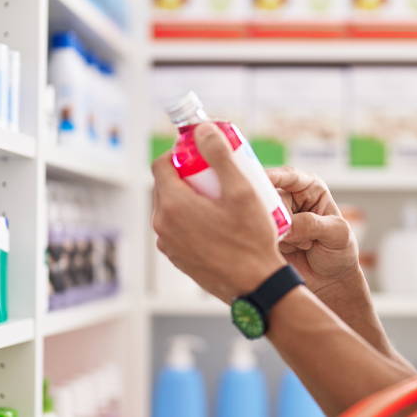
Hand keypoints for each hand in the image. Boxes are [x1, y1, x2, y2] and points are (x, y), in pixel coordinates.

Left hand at [152, 124, 286, 302]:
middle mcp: (163, 225)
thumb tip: (204, 130)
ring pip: (172, 208)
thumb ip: (220, 156)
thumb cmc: (250, 240)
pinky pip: (178, 229)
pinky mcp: (177, 258)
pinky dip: (191, 219)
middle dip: (188, 174)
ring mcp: (168, 244)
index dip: (180, 153)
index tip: (202, 153)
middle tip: (216, 174)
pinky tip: (218, 222)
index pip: (161, 164)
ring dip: (190, 197)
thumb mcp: (241, 191)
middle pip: (166, 186)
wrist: (255, 287)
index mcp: (172, 205)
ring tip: (220, 198)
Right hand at [266, 166, 360, 295]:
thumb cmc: (339, 252)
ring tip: (304, 246)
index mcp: (309, 188)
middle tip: (294, 232)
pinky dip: (274, 246)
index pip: (289, 176)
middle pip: (271, 198)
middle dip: (281, 217)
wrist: (329, 282)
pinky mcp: (265, 236)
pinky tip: (291, 252)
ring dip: (282, 236)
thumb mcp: (337, 234)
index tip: (262, 180)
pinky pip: (259, 236)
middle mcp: (289, 199)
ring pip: (264, 219)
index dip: (274, 176)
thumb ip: (313, 224)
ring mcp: (275, 218)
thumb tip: (287, 225)